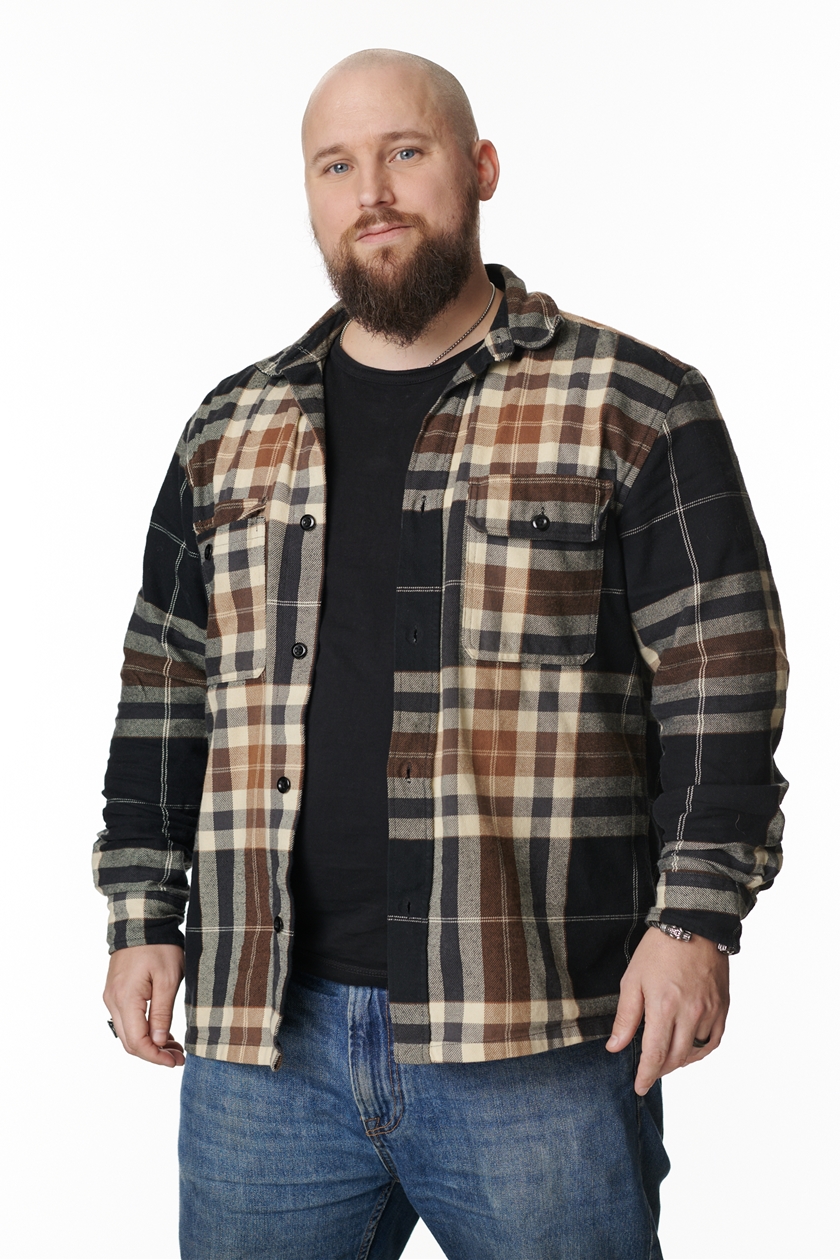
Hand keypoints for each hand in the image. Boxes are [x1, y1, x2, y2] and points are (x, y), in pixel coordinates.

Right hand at [103, 944, 185, 1066]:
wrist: (142, 920)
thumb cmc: (159, 946)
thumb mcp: (168, 979)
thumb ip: (162, 1012)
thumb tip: (156, 1043)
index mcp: (126, 999)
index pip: (136, 1042)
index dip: (155, 1057)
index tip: (175, 1062)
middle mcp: (113, 1001)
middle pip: (130, 1041)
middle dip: (154, 1054)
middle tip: (179, 1058)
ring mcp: (113, 996)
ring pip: (128, 1032)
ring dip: (150, 1044)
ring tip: (174, 1048)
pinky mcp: (117, 992)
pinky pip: (127, 1020)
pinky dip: (143, 1030)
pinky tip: (162, 1033)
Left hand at [606, 926, 728, 1094]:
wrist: (693, 925)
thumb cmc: (658, 949)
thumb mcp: (632, 980)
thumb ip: (626, 1018)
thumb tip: (615, 1047)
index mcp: (664, 1007)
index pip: (655, 1055)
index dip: (646, 1075)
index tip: (639, 1087)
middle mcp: (690, 1013)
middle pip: (676, 1058)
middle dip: (660, 1070)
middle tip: (648, 1072)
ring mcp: (709, 1011)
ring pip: (695, 1052)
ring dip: (679, 1062)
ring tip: (665, 1060)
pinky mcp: (722, 1007)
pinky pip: (714, 1041)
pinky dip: (701, 1051)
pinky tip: (689, 1050)